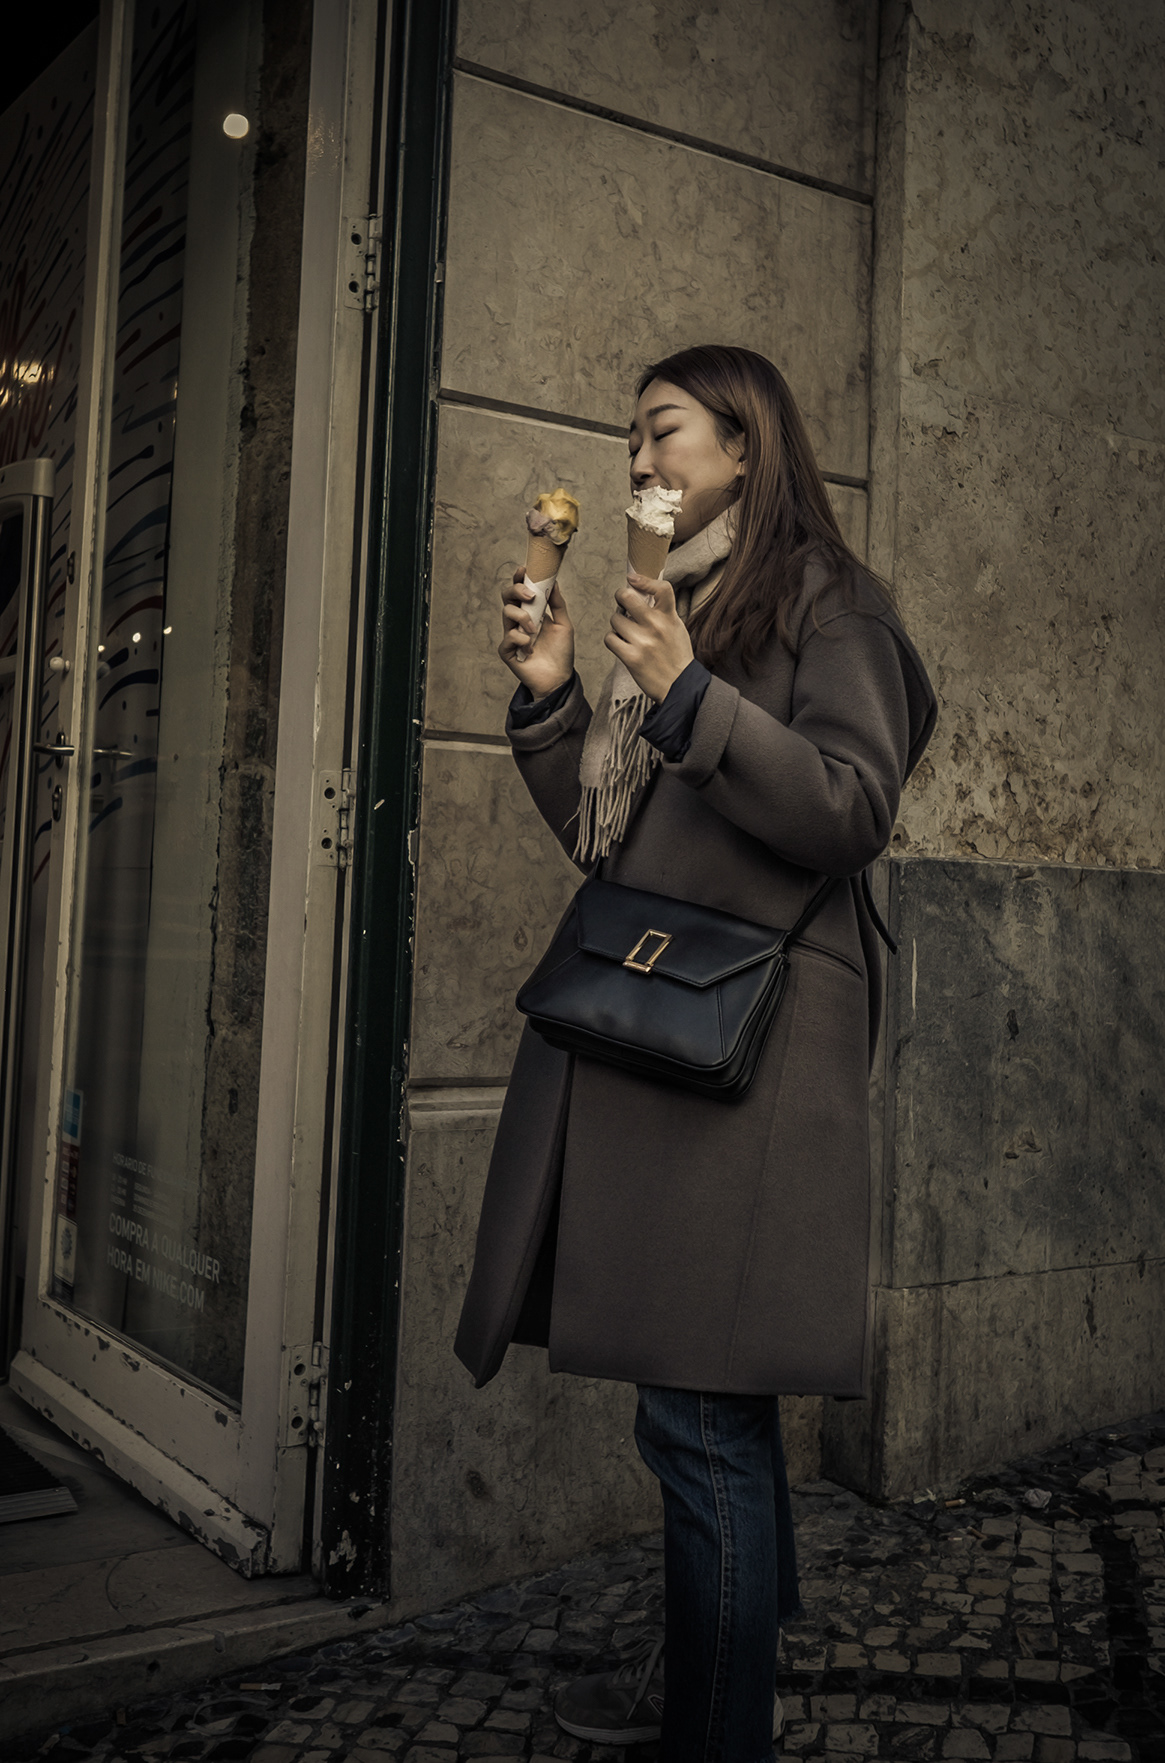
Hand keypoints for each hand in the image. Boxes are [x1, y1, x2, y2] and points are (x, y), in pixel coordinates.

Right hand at [499, 571, 574, 697]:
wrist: (558, 678)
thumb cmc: (561, 653)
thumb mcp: (564, 625)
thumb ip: (558, 604)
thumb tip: (553, 582)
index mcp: (531, 611)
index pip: (521, 590)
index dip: (520, 578)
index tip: (525, 570)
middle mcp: (518, 620)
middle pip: (507, 596)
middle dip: (517, 590)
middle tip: (531, 596)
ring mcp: (511, 634)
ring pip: (507, 613)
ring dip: (523, 618)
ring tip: (535, 630)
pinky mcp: (507, 650)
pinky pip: (508, 636)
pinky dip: (520, 639)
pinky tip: (530, 648)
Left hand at [604, 573, 693, 701]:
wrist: (679, 686)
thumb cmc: (676, 657)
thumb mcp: (676, 628)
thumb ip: (662, 612)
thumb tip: (642, 593)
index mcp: (669, 617)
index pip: (662, 588)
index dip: (644, 580)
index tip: (632, 579)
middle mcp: (656, 626)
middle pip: (627, 597)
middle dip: (621, 597)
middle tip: (623, 604)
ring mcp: (643, 642)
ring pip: (615, 619)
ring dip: (617, 625)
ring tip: (627, 633)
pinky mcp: (631, 657)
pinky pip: (610, 639)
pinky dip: (613, 641)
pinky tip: (622, 646)